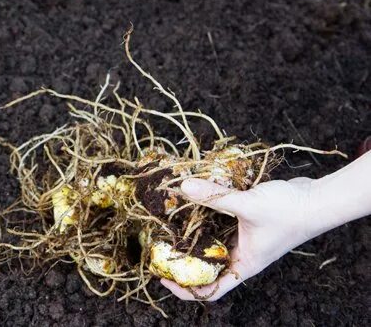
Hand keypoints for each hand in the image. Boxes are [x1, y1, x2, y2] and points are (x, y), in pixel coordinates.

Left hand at [161, 176, 316, 300]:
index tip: (162, 277)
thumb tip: (182, 186)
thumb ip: (215, 196)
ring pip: (211, 241)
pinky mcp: (246, 221)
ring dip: (193, 233)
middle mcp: (242, 255)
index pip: (210, 290)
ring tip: (169, 221)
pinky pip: (219, 222)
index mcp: (243, 265)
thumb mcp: (248, 205)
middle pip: (206, 266)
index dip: (185, 289)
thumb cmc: (290, 211)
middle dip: (182, 258)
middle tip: (158, 243)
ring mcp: (244, 239)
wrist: (318, 198)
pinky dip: (206, 214)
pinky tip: (193, 199)